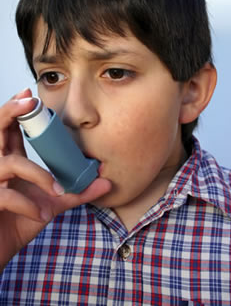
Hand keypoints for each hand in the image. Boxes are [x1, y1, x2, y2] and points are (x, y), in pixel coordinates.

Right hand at [0, 88, 110, 270]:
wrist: (1, 249)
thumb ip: (75, 192)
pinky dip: (28, 205)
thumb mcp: (51, 204)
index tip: (29, 95)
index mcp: (9, 160)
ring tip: (56, 191)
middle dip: (10, 112)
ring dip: (38, 176)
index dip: (17, 110)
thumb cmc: (19, 221)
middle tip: (29, 102)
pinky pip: (7, 196)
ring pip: (11, 163)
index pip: (10, 129)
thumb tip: (106, 183)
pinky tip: (40, 215)